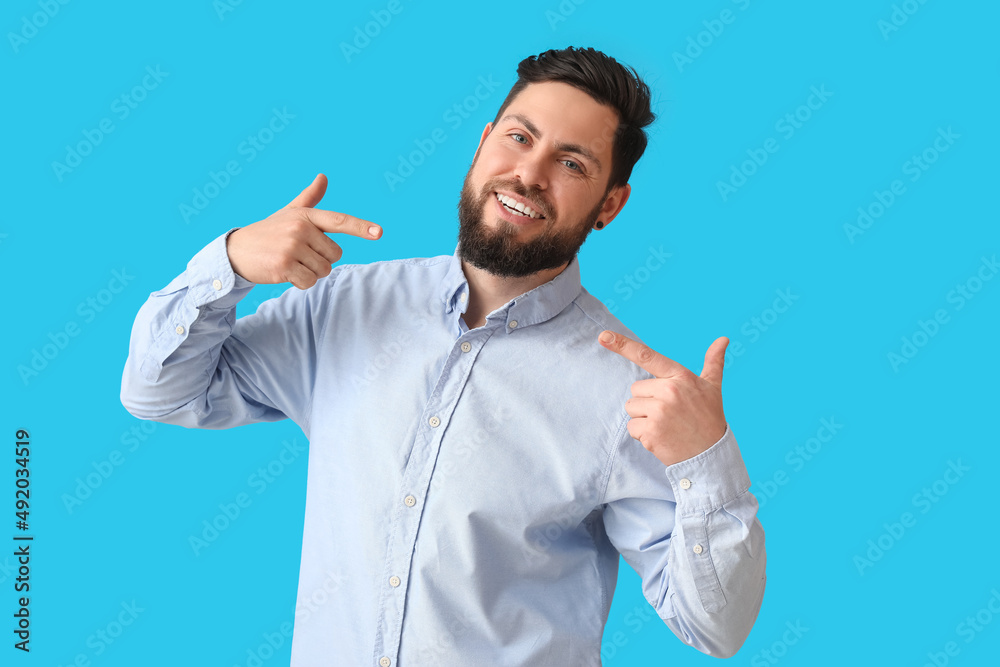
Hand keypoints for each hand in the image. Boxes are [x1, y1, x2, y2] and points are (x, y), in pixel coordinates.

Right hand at [226, 173, 381, 288]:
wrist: (237, 251)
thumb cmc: (269, 232)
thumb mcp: (289, 213)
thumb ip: (309, 198)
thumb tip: (323, 177)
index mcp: (306, 215)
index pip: (339, 221)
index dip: (361, 227)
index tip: (379, 232)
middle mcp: (300, 228)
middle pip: (335, 255)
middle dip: (321, 260)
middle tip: (299, 254)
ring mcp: (292, 247)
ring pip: (323, 270)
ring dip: (310, 272)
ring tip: (291, 262)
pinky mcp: (284, 265)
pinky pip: (309, 282)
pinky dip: (300, 282)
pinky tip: (285, 273)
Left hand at [599, 331, 728, 467]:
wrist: (711, 455)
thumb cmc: (710, 418)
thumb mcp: (713, 387)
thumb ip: (714, 361)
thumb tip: (723, 338)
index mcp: (680, 376)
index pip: (647, 356)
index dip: (622, 345)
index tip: (603, 336)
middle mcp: (669, 391)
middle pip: (636, 390)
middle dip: (647, 401)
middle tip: (669, 413)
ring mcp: (659, 412)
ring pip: (632, 408)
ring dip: (644, 418)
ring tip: (666, 425)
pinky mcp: (651, 432)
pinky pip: (632, 428)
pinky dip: (642, 435)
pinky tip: (662, 438)